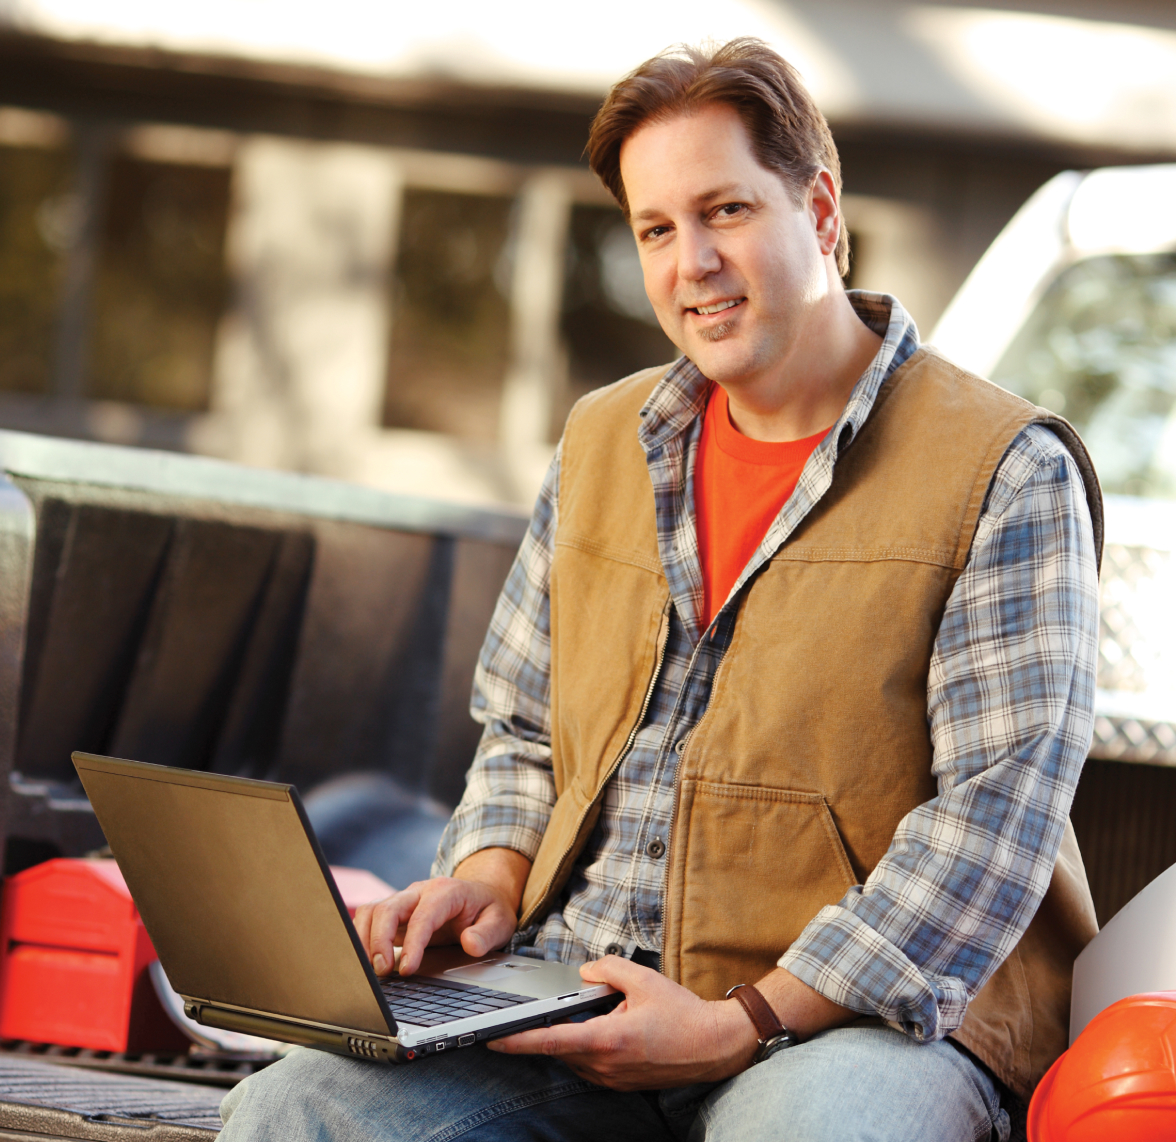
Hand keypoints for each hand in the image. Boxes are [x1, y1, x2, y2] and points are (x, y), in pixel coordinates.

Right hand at [353, 848, 530, 976]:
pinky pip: (369, 919)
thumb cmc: (488, 910)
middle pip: (388, 908)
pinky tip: (365, 961)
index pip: (423, 915)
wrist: (481, 896)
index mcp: (446, 892)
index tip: (408, 969)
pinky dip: (361, 938)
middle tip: (382, 971)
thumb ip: (487, 934)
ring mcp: (404, 902)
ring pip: (372, 910)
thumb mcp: (500, 922)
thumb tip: (470, 944)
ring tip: (371, 969)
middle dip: (379, 940)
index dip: (412, 943)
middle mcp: (420, 893)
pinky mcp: (394, 914)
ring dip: (365, 939)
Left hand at [487, 955, 758, 1089]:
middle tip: (528, 1015)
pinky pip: (590, 1064)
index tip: (492, 1039)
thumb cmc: (682, 1015)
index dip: (518, 1041)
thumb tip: (584, 972)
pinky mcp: (620, 1083)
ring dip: (570, 1037)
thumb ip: (607, 969)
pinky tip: (601, 1027)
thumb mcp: (643, 979)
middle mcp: (605, 1065)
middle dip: (544, 1031)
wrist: (715, 1046)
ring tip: (587, 1014)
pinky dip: (585, 1046)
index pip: (551, 1041)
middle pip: (559, 1048)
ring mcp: (612, 1079)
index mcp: (607, 1040)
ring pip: (574, 1057)